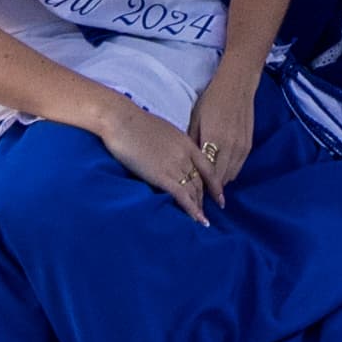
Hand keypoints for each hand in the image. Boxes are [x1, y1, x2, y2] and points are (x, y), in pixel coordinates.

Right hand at [94, 91, 216, 221]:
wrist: (122, 120)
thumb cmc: (135, 124)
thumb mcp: (163, 132)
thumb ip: (172, 146)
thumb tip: (170, 157)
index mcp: (186, 143)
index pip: (208, 167)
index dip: (215, 184)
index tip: (219, 196)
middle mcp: (185, 155)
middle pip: (201, 181)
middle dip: (204, 198)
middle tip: (206, 211)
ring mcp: (175, 165)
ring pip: (194, 190)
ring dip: (199, 207)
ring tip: (202, 221)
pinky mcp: (162, 176)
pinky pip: (182, 196)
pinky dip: (192, 209)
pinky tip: (197, 220)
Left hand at [188, 61, 262, 201]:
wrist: (237, 86)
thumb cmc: (211, 100)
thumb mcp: (196, 119)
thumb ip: (192, 142)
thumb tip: (186, 163)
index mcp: (213, 139)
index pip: (206, 172)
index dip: (199, 185)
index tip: (192, 194)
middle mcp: (230, 147)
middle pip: (220, 178)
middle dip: (210, 189)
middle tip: (199, 196)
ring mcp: (241, 147)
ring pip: (231, 175)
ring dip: (220, 182)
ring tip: (209, 188)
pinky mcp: (249, 145)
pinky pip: (238, 167)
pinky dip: (229, 173)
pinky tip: (221, 174)